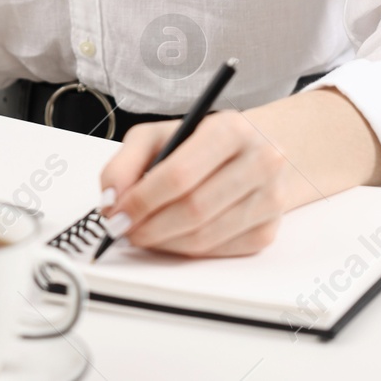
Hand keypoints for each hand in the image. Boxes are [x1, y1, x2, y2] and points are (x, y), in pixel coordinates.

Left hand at [97, 110, 287, 257]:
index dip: (142, 200)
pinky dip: (186, 250)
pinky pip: (218, 251)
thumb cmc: (203, 143)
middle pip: (193, 209)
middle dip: (150, 226)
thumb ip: (125, 162)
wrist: (256, 151)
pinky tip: (172, 237)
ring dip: (164, 242)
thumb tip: (110, 199)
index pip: (179, 174)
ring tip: (144, 234)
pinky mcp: (269, 230)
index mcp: (230, 129)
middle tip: (125, 230)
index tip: (117, 214)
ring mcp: (269, 198)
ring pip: (205, 236)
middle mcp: (259, 161)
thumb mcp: (159, 136)